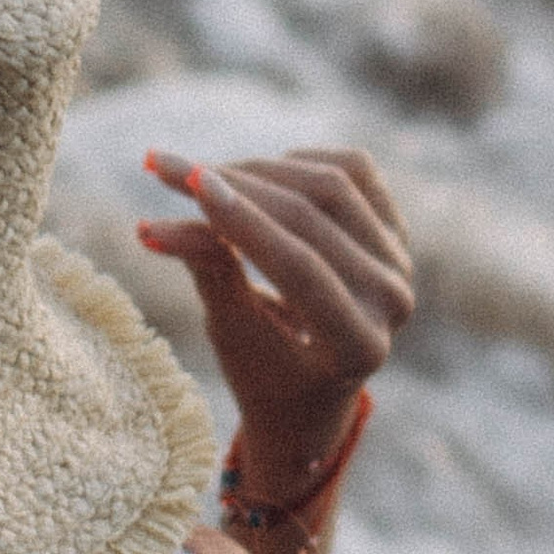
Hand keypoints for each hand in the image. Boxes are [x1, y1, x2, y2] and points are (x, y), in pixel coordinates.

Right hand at [137, 145, 412, 486]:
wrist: (312, 390)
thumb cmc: (263, 372)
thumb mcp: (230, 333)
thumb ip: (208, 273)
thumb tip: (153, 225)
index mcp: (360, 346)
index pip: (299, 267)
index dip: (241, 220)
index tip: (187, 182)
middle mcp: (393, 300)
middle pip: (312, 216)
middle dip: (235, 185)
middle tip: (168, 169)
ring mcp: (400, 261)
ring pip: (330, 184)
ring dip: (258, 170)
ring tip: (202, 177)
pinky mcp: (396, 228)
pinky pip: (352, 169)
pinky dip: (299, 163)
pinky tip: (259, 177)